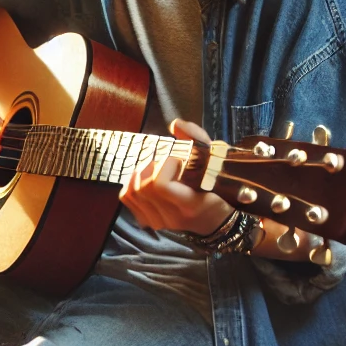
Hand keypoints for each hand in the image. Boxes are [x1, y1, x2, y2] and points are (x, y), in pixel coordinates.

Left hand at [120, 120, 232, 234]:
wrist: (216, 219)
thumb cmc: (219, 187)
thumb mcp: (216, 160)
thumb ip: (198, 138)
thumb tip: (175, 124)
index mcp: (191, 205)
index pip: (160, 185)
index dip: (166, 164)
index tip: (179, 159)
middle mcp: (172, 217)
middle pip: (143, 186)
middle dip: (153, 165)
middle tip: (168, 160)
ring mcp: (158, 222)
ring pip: (132, 191)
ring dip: (142, 173)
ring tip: (157, 167)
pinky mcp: (148, 221)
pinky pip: (127, 198)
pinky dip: (132, 183)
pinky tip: (146, 177)